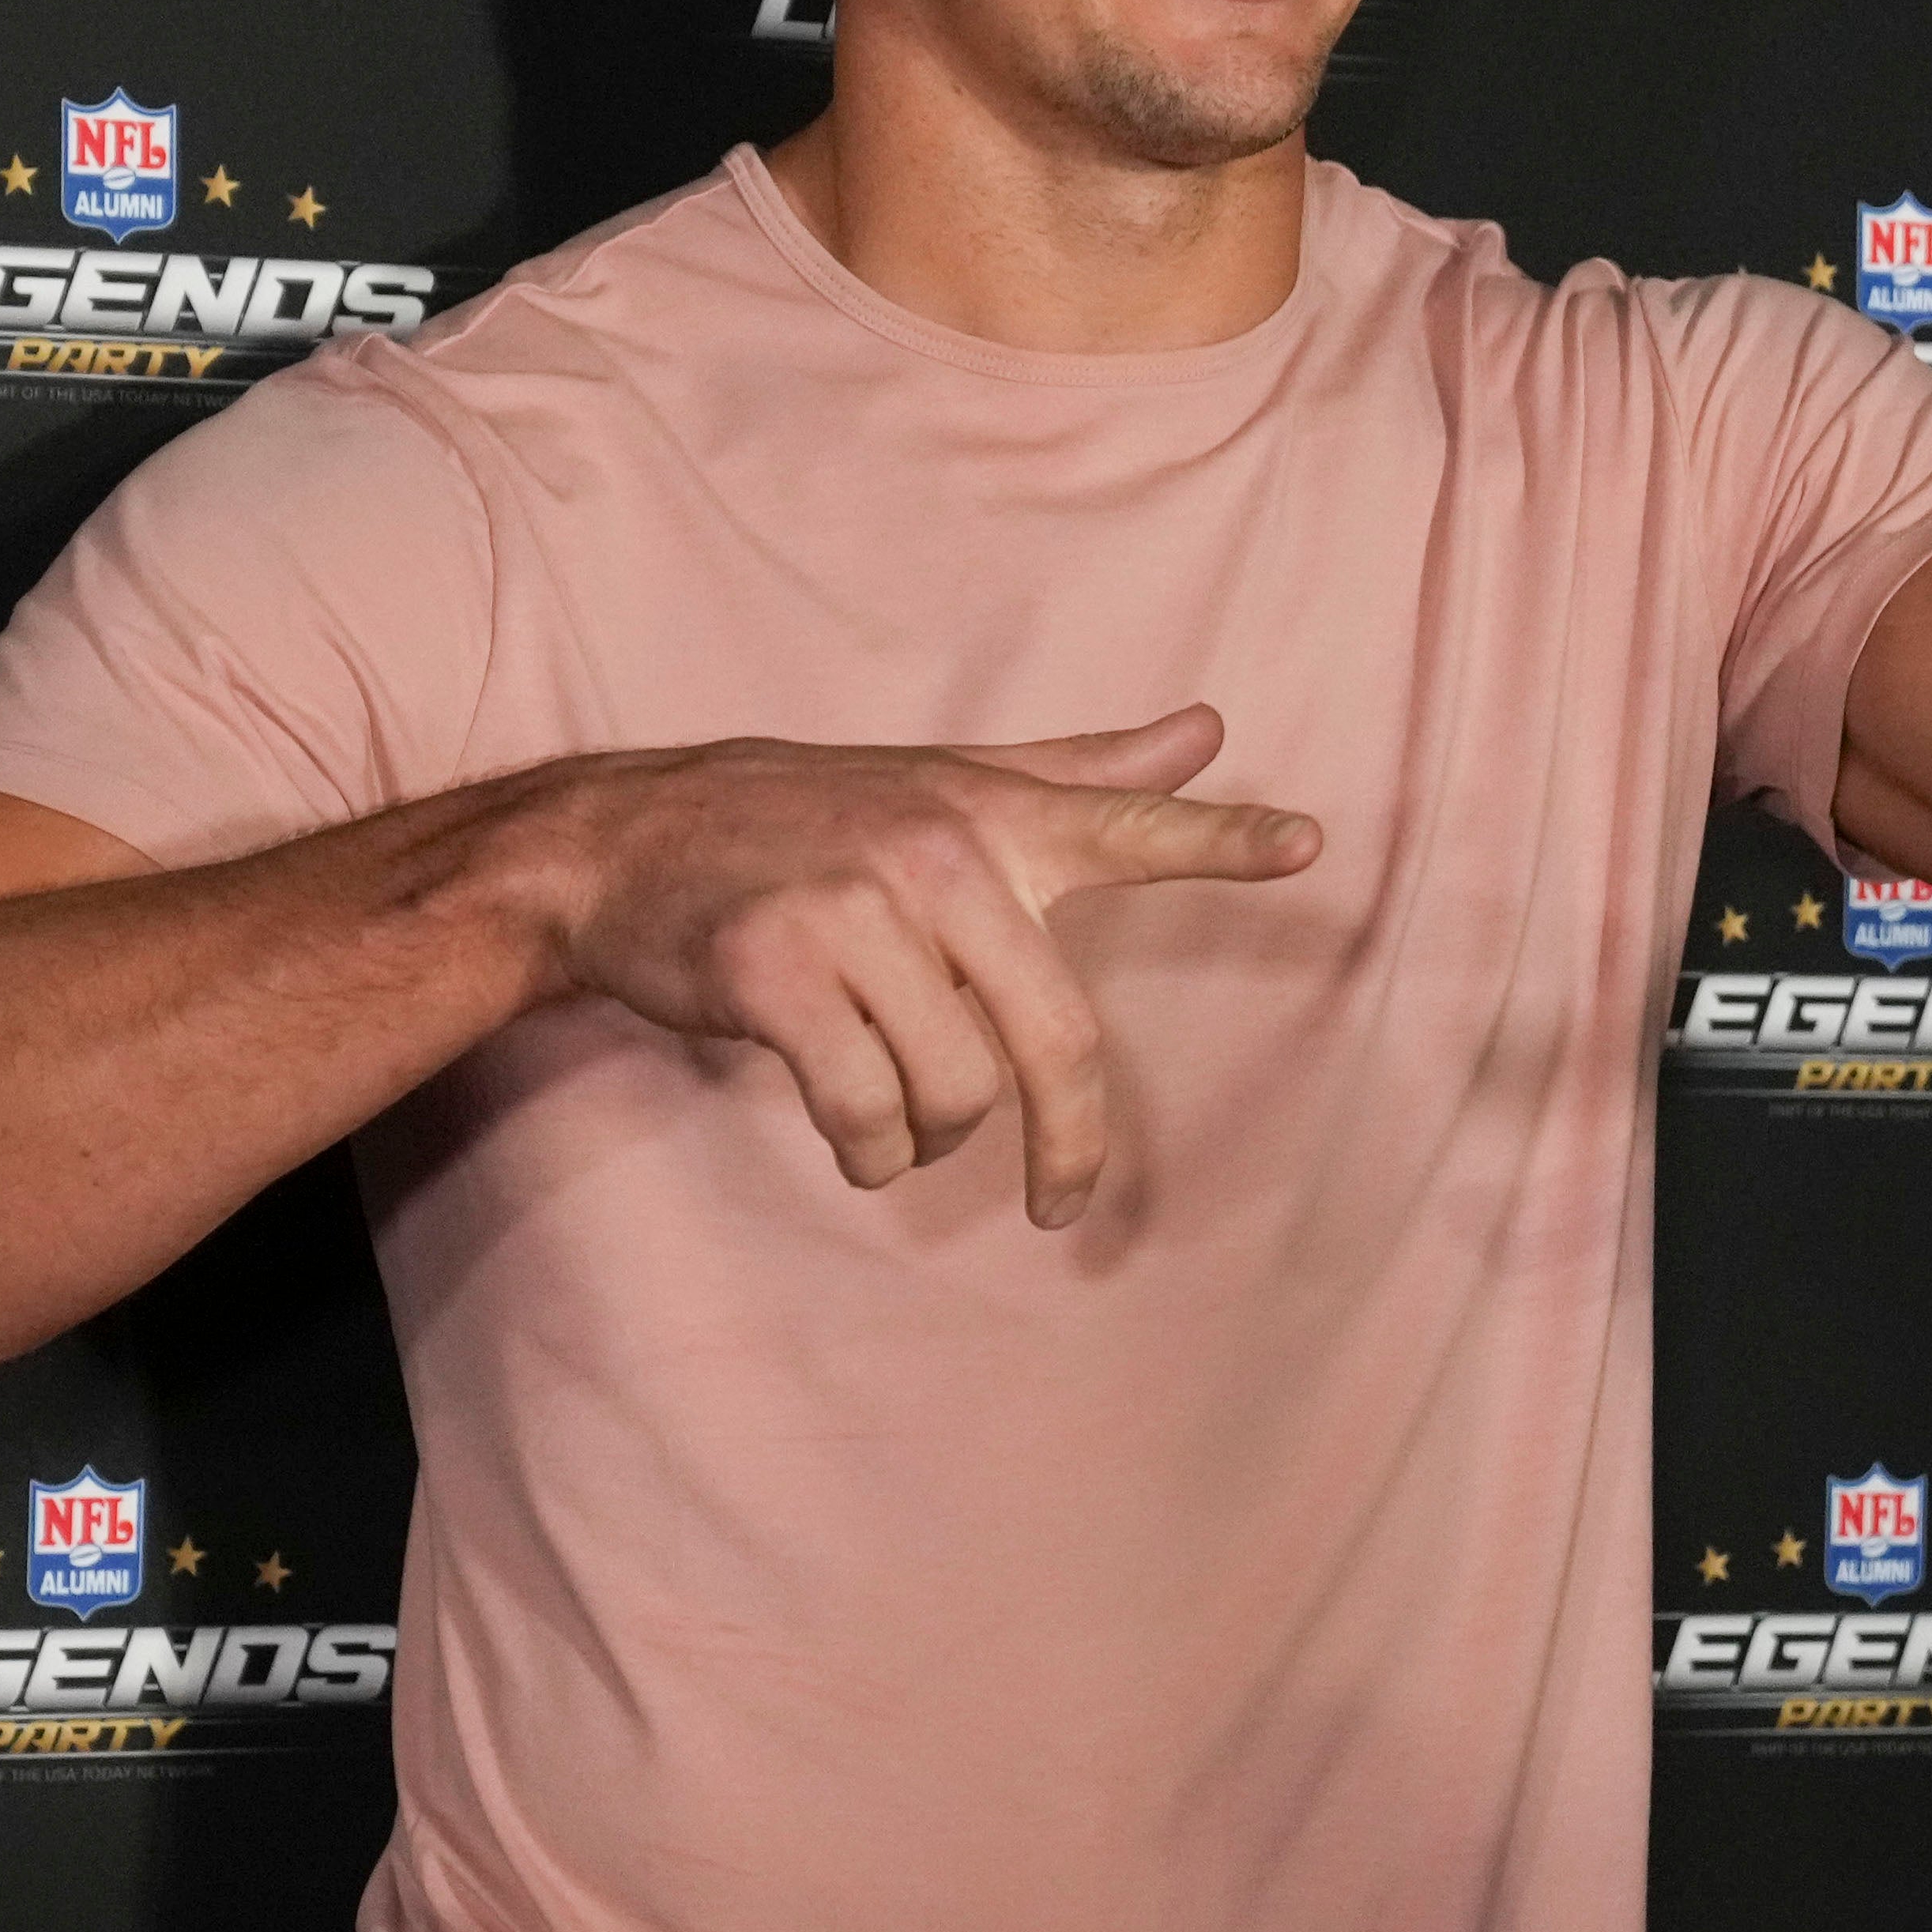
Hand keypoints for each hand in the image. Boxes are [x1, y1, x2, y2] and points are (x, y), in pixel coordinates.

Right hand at [527, 706, 1320, 1228]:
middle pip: (1055, 1040)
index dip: (1218, 839)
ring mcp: (853, 909)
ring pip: (958, 1091)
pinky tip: (853, 1133)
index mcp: (988, 814)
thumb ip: (1082, 776)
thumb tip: (1208, 730)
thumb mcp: (948, 782)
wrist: (625, 841)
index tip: (1306, 843)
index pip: (1123, 821)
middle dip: (1066, 1144)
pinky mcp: (779, 971)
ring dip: (932, 1136)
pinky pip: (869, 1113)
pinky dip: (869, 1149)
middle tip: (1062, 1202)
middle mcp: (935, 853)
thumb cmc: (804, 819)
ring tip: (893, 1106)